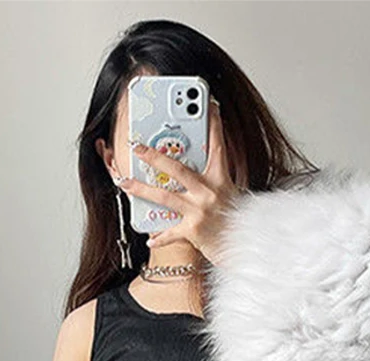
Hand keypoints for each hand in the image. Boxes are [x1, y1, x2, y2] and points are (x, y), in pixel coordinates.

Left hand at [119, 99, 241, 265]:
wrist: (244, 247)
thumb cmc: (235, 221)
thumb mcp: (231, 194)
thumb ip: (214, 181)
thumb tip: (193, 171)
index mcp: (221, 179)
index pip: (218, 146)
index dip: (215, 124)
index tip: (211, 104)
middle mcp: (210, 192)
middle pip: (177, 169)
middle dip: (154, 156)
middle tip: (136, 147)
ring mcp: (200, 210)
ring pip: (164, 196)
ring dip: (140, 189)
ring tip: (124, 183)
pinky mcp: (194, 230)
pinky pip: (171, 232)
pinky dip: (160, 238)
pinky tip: (150, 241)